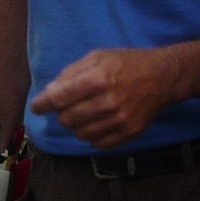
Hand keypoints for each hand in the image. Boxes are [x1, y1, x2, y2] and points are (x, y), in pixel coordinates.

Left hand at [29, 48, 177, 150]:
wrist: (163, 78)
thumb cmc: (127, 63)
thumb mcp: (99, 56)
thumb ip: (72, 72)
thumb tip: (50, 91)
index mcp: (98, 79)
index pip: (60, 98)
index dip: (43, 104)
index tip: (37, 106)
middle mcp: (108, 102)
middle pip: (67, 119)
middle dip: (62, 112)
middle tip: (69, 105)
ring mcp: (119, 121)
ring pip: (80, 134)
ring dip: (77, 125)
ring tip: (86, 113)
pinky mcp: (128, 134)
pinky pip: (97, 144)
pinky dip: (92, 135)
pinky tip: (97, 123)